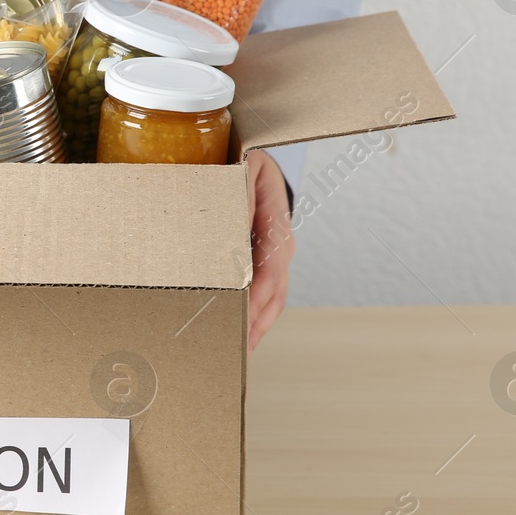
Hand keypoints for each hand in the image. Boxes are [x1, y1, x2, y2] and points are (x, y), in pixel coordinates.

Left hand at [246, 149, 293, 350]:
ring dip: (256, 328)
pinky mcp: (265, 263)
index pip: (269, 274)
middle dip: (255, 326)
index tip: (239, 323)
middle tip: (235, 352)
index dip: (255, 301)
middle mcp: (280, 249)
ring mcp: (275, 259)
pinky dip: (254, 317)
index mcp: (276, 229)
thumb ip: (241, 195)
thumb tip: (235, 224)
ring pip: (271, 301)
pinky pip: (263, 295)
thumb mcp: (246, 168)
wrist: (260, 160)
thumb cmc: (248, 164)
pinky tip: (241, 334)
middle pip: (273, 296)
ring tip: (237, 354)